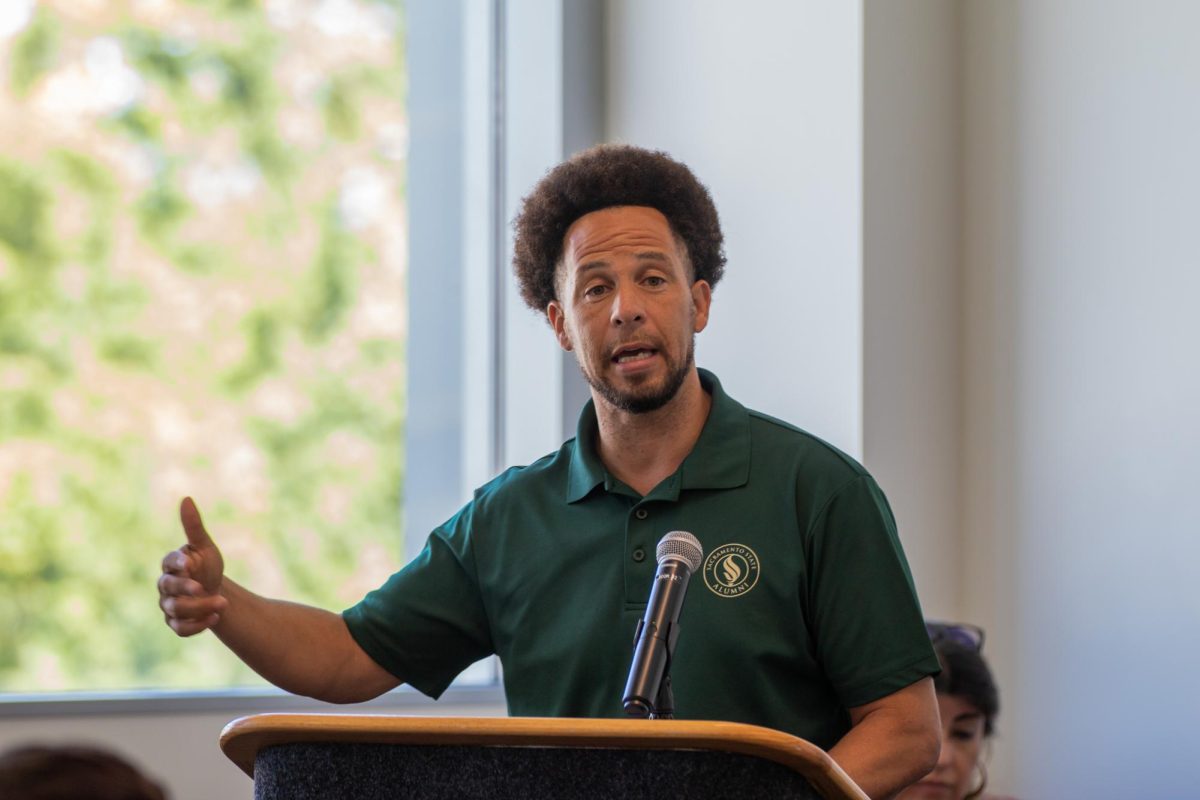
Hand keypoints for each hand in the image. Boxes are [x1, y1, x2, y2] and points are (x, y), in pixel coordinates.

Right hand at [158, 497, 227, 635]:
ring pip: (176, 610)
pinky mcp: (175, 622)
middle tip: (207, 589)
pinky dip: (197, 625)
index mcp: (171, 564)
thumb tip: (186, 499)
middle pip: (170, 589)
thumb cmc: (207, 566)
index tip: (190, 564)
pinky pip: (179, 628)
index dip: (178, 563)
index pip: (168, 562)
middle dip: (188, 589)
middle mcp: (166, 585)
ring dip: (199, 608)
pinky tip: (215, 618)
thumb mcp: (205, 546)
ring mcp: (168, 605)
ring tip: (222, 604)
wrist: (215, 591)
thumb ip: (194, 527)